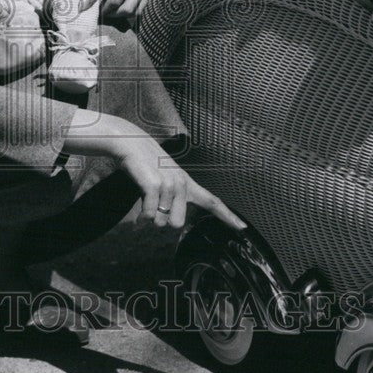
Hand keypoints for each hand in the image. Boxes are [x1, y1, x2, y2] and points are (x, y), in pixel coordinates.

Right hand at [118, 134, 245, 231]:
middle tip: (153, 204)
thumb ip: (174, 199)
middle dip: (163, 220)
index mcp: (187, 183)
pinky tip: (137, 210)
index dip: (227, 216)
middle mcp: (182, 184)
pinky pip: (149, 215)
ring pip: (161, 221)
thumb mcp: (165, 179)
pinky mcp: (155, 185)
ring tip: (144, 198)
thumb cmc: (145, 165)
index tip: (242, 227)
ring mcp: (169, 184)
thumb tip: (173, 222)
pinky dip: (140, 217)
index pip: (212, 201)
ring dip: (149, 216)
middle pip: (177, 224)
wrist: (131, 144)